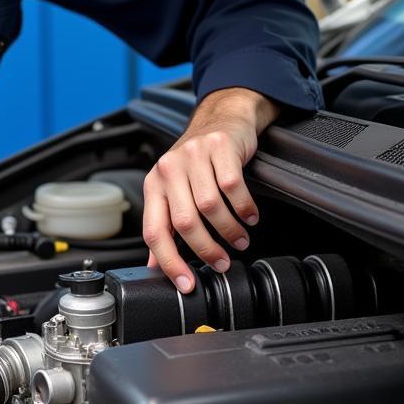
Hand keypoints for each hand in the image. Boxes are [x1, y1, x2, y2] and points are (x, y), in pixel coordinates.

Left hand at [142, 87, 278, 291]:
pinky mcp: (218, 146)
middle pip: (184, 222)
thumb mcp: (174, 189)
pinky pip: (232, 186)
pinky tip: (250, 216)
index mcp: (154, 184)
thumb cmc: (196, 161)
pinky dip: (244, 207)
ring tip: (240, 239)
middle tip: (223, 262)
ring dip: (229, 230)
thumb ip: (166, 224)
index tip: (187, 284)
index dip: (169, 262)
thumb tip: (156, 264)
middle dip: (206, 250)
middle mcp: (168, 169)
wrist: (221, 118)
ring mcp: (193, 155)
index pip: (154, 231)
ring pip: (209, 206)